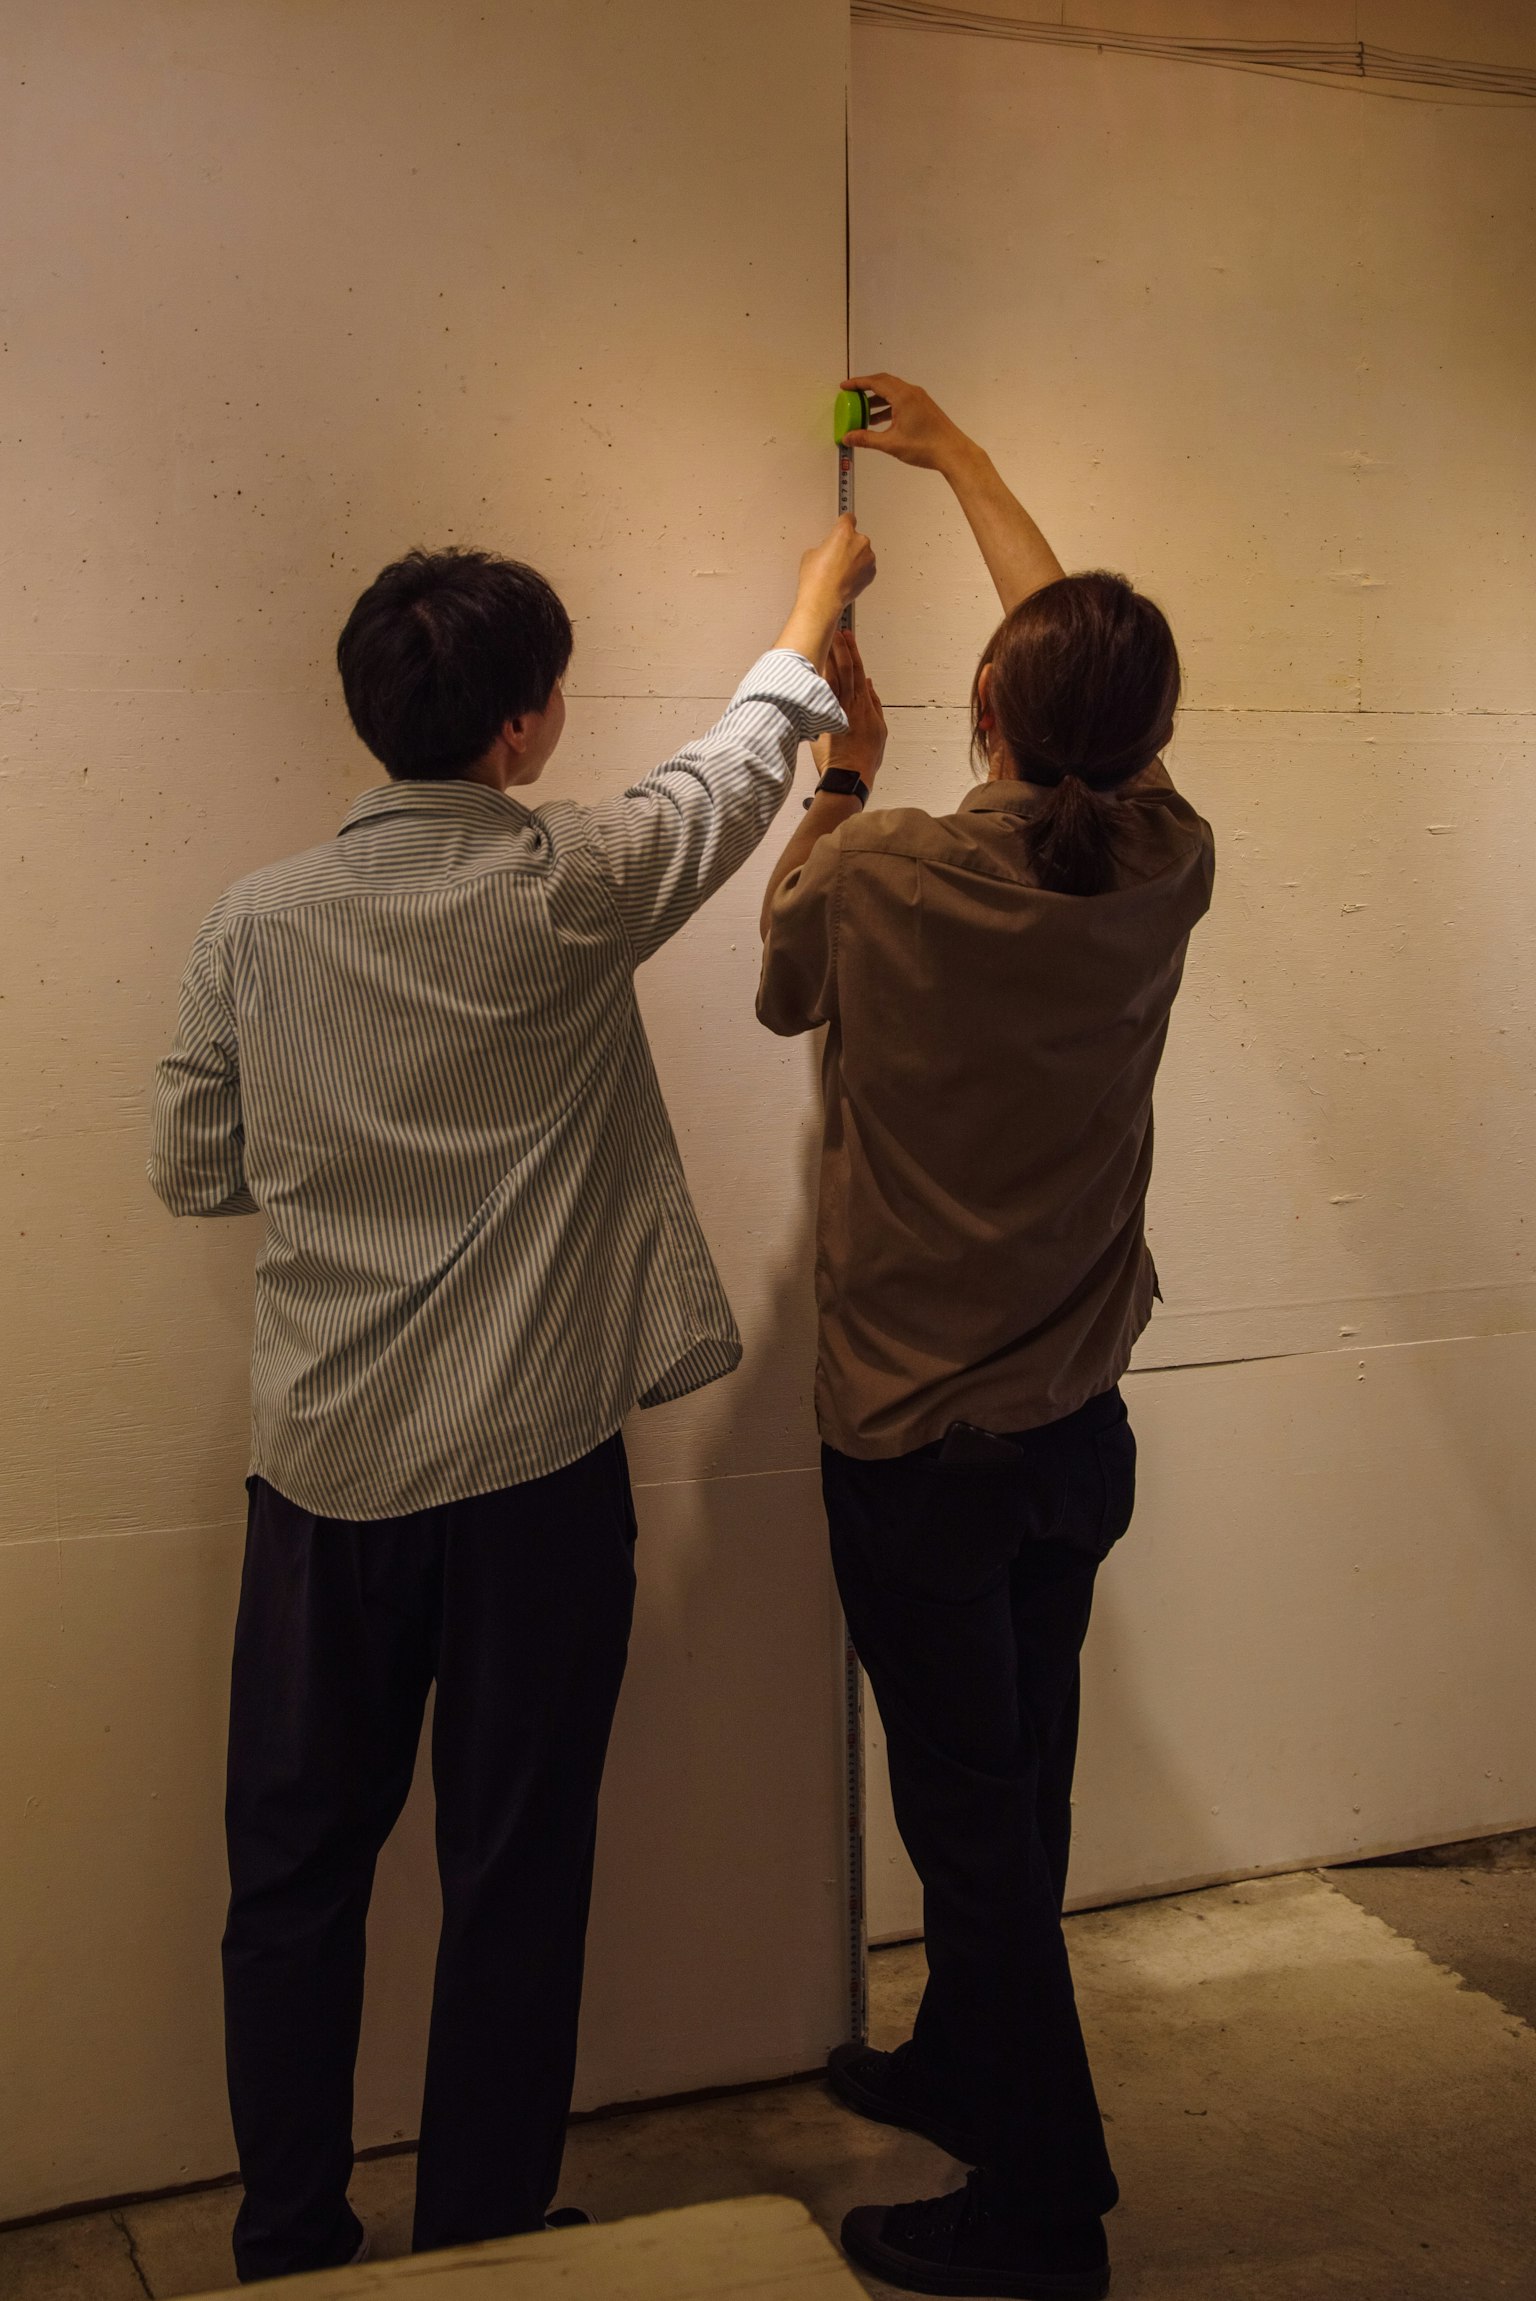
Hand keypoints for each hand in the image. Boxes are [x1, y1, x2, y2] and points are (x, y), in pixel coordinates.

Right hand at [796, 512, 875, 616]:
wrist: (824, 600)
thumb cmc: (817, 580)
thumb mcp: (811, 553)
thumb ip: (824, 545)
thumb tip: (827, 550)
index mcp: (844, 532)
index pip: (848, 518)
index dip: (843, 522)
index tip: (843, 524)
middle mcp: (860, 542)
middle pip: (855, 537)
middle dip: (847, 545)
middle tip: (834, 557)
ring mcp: (868, 558)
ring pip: (862, 553)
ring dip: (854, 558)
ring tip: (839, 571)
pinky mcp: (871, 573)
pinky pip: (866, 567)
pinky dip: (859, 571)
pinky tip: (846, 578)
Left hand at [813, 628, 886, 786]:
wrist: (850, 776)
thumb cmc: (864, 758)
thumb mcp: (879, 730)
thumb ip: (874, 704)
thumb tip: (868, 684)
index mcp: (865, 705)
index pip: (858, 671)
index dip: (853, 652)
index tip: (849, 636)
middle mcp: (851, 704)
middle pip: (845, 669)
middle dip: (840, 648)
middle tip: (835, 630)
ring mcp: (837, 711)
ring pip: (833, 678)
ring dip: (829, 657)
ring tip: (824, 640)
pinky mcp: (825, 719)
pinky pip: (821, 693)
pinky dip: (818, 677)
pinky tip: (812, 664)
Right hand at [841, 372, 971, 474]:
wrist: (952, 452)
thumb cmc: (925, 446)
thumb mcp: (891, 443)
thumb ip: (867, 439)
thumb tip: (848, 438)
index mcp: (902, 396)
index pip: (875, 382)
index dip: (857, 383)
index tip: (844, 386)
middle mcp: (911, 392)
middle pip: (884, 383)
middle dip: (865, 389)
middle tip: (851, 396)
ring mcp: (919, 399)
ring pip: (893, 392)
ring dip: (877, 400)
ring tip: (862, 412)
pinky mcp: (923, 407)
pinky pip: (901, 400)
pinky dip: (888, 406)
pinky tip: (880, 421)